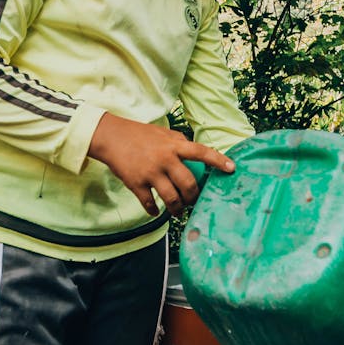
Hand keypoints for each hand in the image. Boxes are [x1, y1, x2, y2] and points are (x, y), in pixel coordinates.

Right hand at [88, 113, 234, 216]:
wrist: (111, 137)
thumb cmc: (139, 134)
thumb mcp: (162, 132)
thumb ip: (179, 142)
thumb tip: (196, 153)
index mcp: (173, 145)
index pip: (201, 152)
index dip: (218, 160)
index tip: (232, 169)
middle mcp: (165, 159)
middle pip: (188, 184)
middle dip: (194, 196)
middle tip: (193, 201)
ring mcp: (151, 173)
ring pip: (171, 198)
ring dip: (177, 209)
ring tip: (178, 212)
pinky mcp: (136, 183)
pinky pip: (149, 204)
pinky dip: (154, 211)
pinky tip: (156, 211)